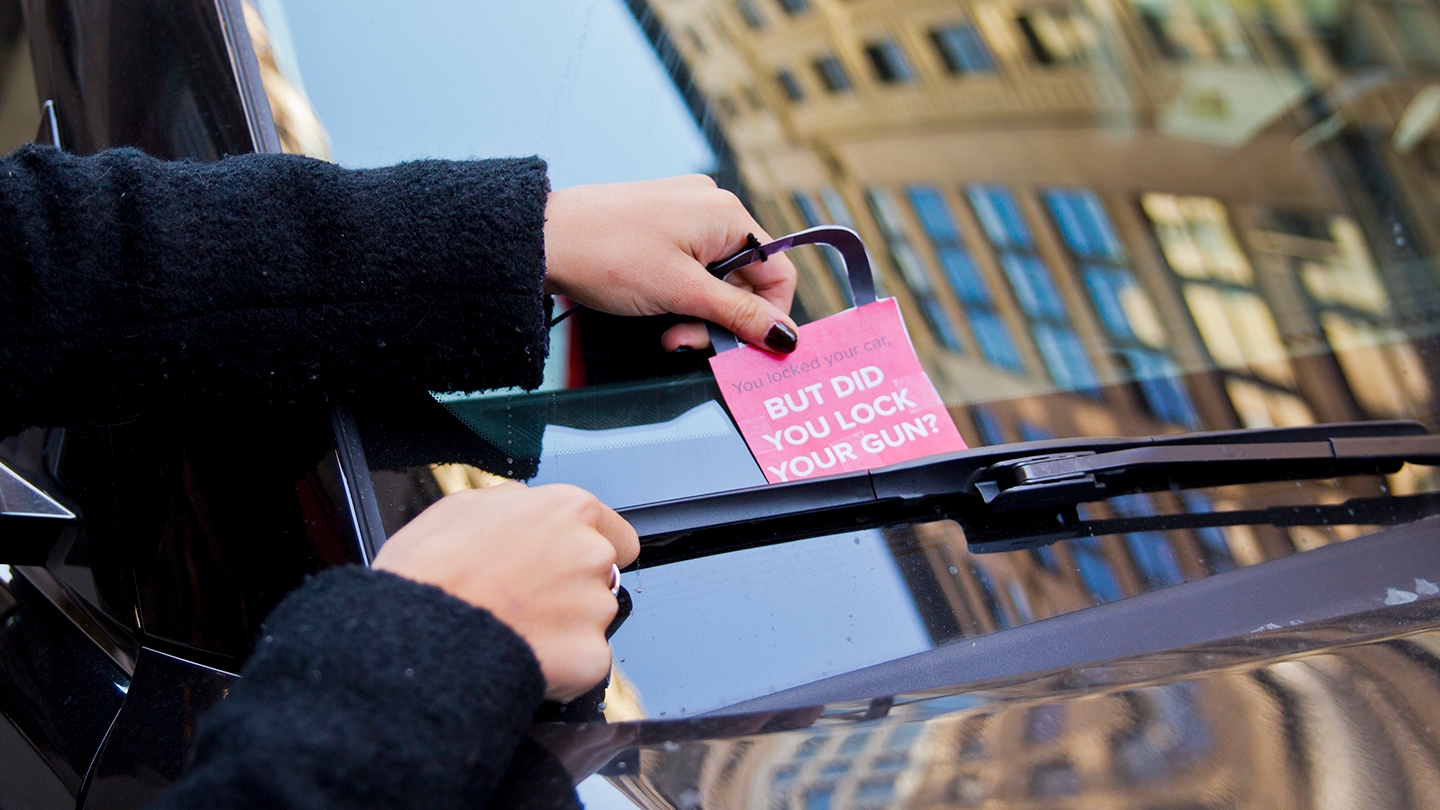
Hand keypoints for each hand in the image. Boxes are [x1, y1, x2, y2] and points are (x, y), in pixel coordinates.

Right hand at [372, 482, 639, 701]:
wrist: (418, 634)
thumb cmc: (430, 570)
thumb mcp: (463, 506)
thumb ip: (515, 503)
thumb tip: (526, 507)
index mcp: (569, 510)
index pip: (616, 534)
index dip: (587, 551)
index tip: (566, 564)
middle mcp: (592, 554)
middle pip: (602, 577)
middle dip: (572, 589)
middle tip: (525, 601)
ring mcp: (595, 608)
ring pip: (592, 621)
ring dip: (565, 628)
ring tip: (514, 630)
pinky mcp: (590, 656)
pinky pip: (584, 664)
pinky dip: (562, 668)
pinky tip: (522, 657)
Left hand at [543, 175, 799, 352]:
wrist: (542, 239)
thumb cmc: (607, 255)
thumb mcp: (681, 292)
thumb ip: (738, 314)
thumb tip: (785, 335)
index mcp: (727, 215)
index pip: (778, 274)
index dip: (767, 318)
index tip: (743, 349)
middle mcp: (712, 208)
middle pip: (746, 280)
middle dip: (721, 320)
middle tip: (685, 343)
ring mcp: (685, 215)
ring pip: (717, 279)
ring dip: (698, 314)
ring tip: (666, 331)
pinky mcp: (661, 226)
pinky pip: (691, 269)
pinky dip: (681, 297)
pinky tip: (658, 311)